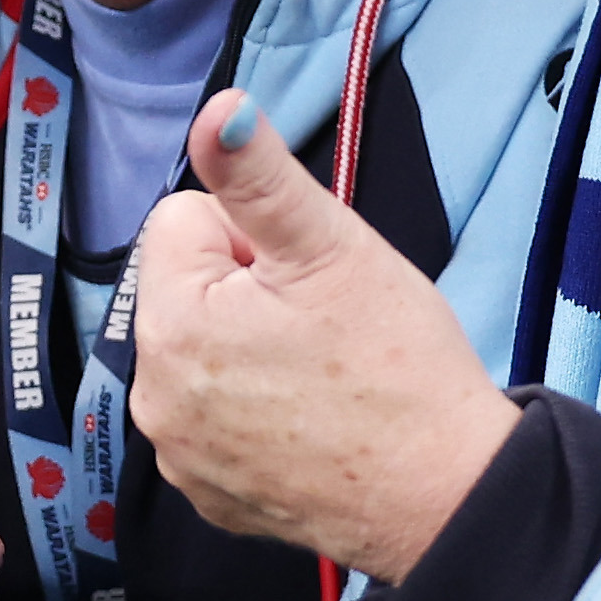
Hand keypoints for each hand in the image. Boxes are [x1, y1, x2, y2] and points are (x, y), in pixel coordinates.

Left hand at [125, 97, 517, 581]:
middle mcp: (152, 393)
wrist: (447, 495)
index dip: (253, 236)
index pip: (185, 220)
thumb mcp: (332, 246)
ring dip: (251, 350)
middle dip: (249, 291)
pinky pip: (216, 419)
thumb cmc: (398, 368)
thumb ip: (259, 172)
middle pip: (189, 288)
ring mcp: (178, 452)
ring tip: (323, 374)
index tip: (307, 279)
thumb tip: (217, 105)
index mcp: (171, 320)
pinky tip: (313, 422)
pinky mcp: (208, 493)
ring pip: (203, 352)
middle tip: (323, 327)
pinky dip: (256, 413)